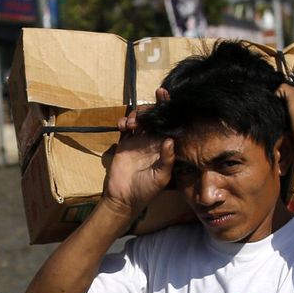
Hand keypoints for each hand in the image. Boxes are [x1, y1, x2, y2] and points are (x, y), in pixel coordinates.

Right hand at [103, 88, 173, 215]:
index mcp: (164, 146)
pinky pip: (125, 126)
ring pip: (139, 119)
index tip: (163, 94)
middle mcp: (153, 141)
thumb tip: (170, 140)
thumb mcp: (161, 177)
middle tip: (141, 117)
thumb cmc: (146, 190)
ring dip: (135, 116)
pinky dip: (124, 121)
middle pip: (153, 117)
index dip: (167, 108)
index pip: (169, 124)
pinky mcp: (125, 142)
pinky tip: (124, 127)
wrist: (123, 198)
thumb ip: (166, 159)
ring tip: (131, 125)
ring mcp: (138, 140)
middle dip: (148, 110)